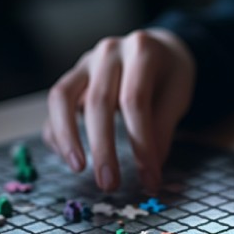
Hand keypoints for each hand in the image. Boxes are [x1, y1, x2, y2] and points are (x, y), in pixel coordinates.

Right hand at [44, 28, 194, 192]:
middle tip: (109, 184)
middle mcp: (109, 52)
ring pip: (61, 97)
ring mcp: (85, 62)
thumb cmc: (169, 76)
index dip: (141, 144)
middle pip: (98, 102)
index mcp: (141, 50)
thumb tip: (150, 169)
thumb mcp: (177, 96)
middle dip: (103, 148)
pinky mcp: (72, 78)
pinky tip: (69, 157)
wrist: (157, 49)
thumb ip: (163, 129)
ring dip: (67, 137)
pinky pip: (56, 105)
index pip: (135, 101)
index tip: (149, 178)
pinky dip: (57, 132)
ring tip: (78, 168)